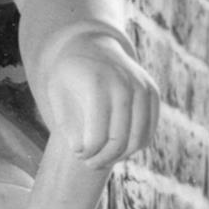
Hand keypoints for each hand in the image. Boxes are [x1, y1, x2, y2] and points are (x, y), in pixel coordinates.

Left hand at [42, 32, 158, 170]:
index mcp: (97, 84)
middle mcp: (124, 83)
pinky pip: (148, 131)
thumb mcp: (56, 95)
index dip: (86, 153)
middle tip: (89, 163)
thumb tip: (81, 150)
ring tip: (102, 158)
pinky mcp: (152, 92)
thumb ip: (66, 124)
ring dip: (120, 156)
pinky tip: (116, 146)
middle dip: (103, 159)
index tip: (77, 154)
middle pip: (120, 140)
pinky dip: (134, 145)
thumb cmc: (68, 75)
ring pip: (138, 140)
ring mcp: (142, 87)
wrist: (89, 45)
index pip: (97, 136)